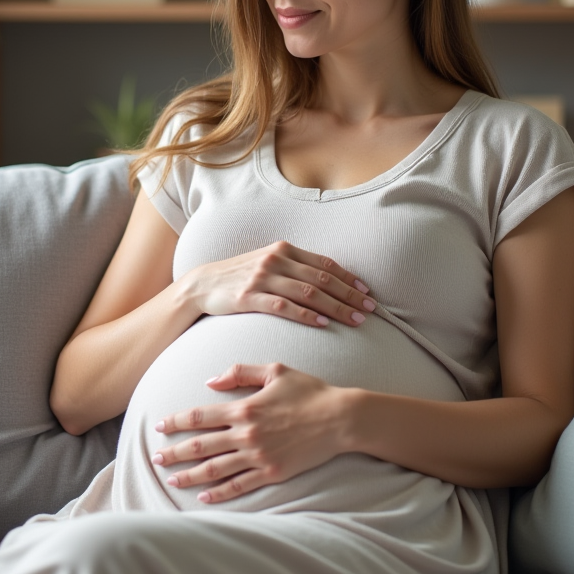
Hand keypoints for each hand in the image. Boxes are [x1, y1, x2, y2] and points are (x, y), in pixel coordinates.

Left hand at [151, 363, 354, 502]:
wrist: (340, 418)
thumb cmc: (309, 391)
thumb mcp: (274, 370)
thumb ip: (240, 373)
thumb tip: (210, 382)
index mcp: (244, 407)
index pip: (199, 416)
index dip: (176, 422)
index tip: (159, 426)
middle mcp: (246, 434)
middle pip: (200, 445)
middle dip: (175, 452)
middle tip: (156, 458)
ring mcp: (258, 456)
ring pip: (215, 468)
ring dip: (191, 475)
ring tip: (172, 479)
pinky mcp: (272, 473)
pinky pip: (240, 485)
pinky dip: (220, 493)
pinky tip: (205, 496)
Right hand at [183, 241, 375, 327]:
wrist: (203, 283)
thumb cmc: (240, 276)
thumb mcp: (268, 264)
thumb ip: (294, 268)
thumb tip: (327, 281)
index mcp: (283, 250)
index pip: (324, 264)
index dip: (349, 278)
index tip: (367, 293)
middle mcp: (276, 261)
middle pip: (322, 279)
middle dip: (350, 295)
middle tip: (370, 310)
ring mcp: (262, 278)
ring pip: (308, 293)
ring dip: (336, 307)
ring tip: (355, 320)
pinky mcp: (250, 297)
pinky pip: (284, 307)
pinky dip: (306, 315)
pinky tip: (323, 323)